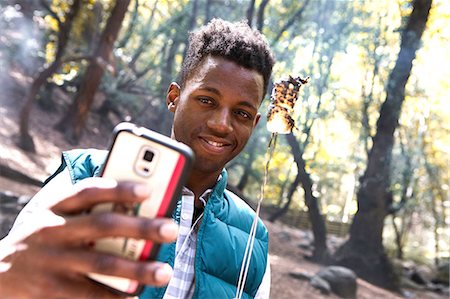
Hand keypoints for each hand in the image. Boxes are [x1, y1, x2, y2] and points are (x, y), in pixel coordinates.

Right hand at [0, 178, 177, 298]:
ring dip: (137, 269)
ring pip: (102, 264)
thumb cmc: (40, 238)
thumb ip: (85, 208)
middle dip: (140, 227)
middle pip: (103, 226)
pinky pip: (90, 295)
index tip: (148, 189)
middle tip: (171, 229)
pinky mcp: (51, 290)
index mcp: (54, 207)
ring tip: (164, 272)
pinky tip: (137, 297)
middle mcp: (51, 231)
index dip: (118, 188)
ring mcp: (51, 262)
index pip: (88, 190)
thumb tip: (134, 205)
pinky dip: (117, 297)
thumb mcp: (53, 216)